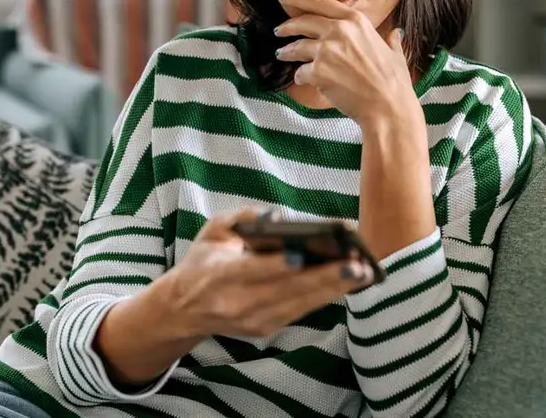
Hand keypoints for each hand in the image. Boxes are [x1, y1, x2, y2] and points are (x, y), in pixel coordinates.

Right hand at [158, 208, 372, 339]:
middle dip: (325, 278)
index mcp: (220, 276)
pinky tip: (346, 284)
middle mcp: (237, 303)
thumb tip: (278, 215)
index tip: (306, 254)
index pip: (255, 271)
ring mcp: (252, 321)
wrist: (183, 309)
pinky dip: (323, 298)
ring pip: (299, 305)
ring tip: (362, 273)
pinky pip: (299, 312)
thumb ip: (243, 217)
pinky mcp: (264, 330)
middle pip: (287, 291)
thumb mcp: (213, 230)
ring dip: (333, 290)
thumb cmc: (203, 261)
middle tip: (357, 265)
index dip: (281, 265)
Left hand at [273, 0, 415, 123]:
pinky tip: (303, 79)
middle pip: (303, 21)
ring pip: (296, 47)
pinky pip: (300, 72)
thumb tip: (396, 34)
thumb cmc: (393, 82)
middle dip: (287, 26)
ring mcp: (326, 50)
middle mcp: (339, 30)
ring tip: (281, 54)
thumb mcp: (394, 53)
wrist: (387, 106)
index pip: (320, 2)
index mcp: (356, 21)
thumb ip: (390, 40)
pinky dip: (300, 76)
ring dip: (286, 51)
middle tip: (279, 29)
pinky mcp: (318, 71)